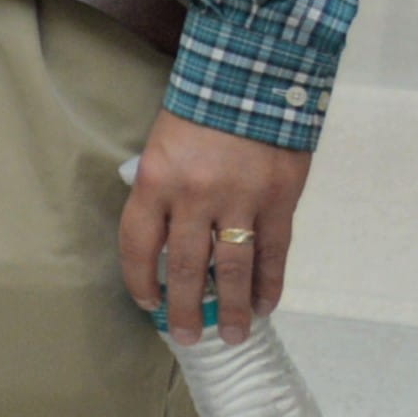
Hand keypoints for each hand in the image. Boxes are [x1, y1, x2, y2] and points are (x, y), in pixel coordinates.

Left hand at [119, 108, 308, 339]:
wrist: (252, 79)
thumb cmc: (199, 113)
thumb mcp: (162, 147)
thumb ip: (161, 192)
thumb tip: (164, 242)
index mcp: (156, 180)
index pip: (138, 244)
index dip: (140, 280)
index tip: (147, 302)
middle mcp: (194, 196)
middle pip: (187, 268)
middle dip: (187, 309)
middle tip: (189, 337)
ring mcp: (240, 200)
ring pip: (234, 270)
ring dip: (234, 309)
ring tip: (234, 335)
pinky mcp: (279, 201)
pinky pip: (273, 253)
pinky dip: (270, 284)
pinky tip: (266, 304)